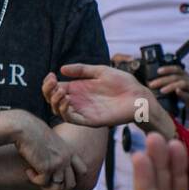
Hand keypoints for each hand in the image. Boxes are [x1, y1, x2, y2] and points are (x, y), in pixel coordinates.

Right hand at [12, 112, 80, 189]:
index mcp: (69, 151)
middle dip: (58, 186)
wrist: (23, 127)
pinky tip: (27, 170)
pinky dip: (34, 179)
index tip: (58, 176)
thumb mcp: (49, 140)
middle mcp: (66, 158)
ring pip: (58, 187)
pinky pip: (42, 182)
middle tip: (45, 180)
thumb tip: (50, 163)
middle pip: (71, 183)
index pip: (82, 170)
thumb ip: (55, 150)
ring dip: (46, 185)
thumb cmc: (31, 130)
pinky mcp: (46, 168)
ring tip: (35, 176)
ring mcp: (58, 164)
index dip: (72, 176)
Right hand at [43, 62, 173, 136]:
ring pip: (59, 111)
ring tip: (60, 92)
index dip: (48, 83)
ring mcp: (84, 111)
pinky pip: (72, 119)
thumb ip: (81, 70)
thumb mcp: (100, 71)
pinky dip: (64, 111)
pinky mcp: (91, 120)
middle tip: (52, 83)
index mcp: (78, 89)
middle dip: (48, 91)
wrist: (140, 97)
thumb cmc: (124, 83)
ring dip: (54, 101)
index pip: (55, 89)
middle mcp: (78, 101)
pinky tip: (66, 100)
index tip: (51, 75)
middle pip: (53, 100)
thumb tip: (61, 69)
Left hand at [149, 64, 188, 105]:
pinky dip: (182, 93)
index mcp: (182, 75)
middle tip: (151, 85)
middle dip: (162, 80)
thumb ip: (164, 82)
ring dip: (171, 86)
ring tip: (162, 90)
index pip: (176, 69)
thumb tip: (148, 82)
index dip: (167, 69)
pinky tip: (177, 92)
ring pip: (182, 84)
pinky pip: (188, 94)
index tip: (158, 71)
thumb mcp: (173, 84)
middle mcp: (187, 79)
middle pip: (175, 77)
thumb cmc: (180, 92)